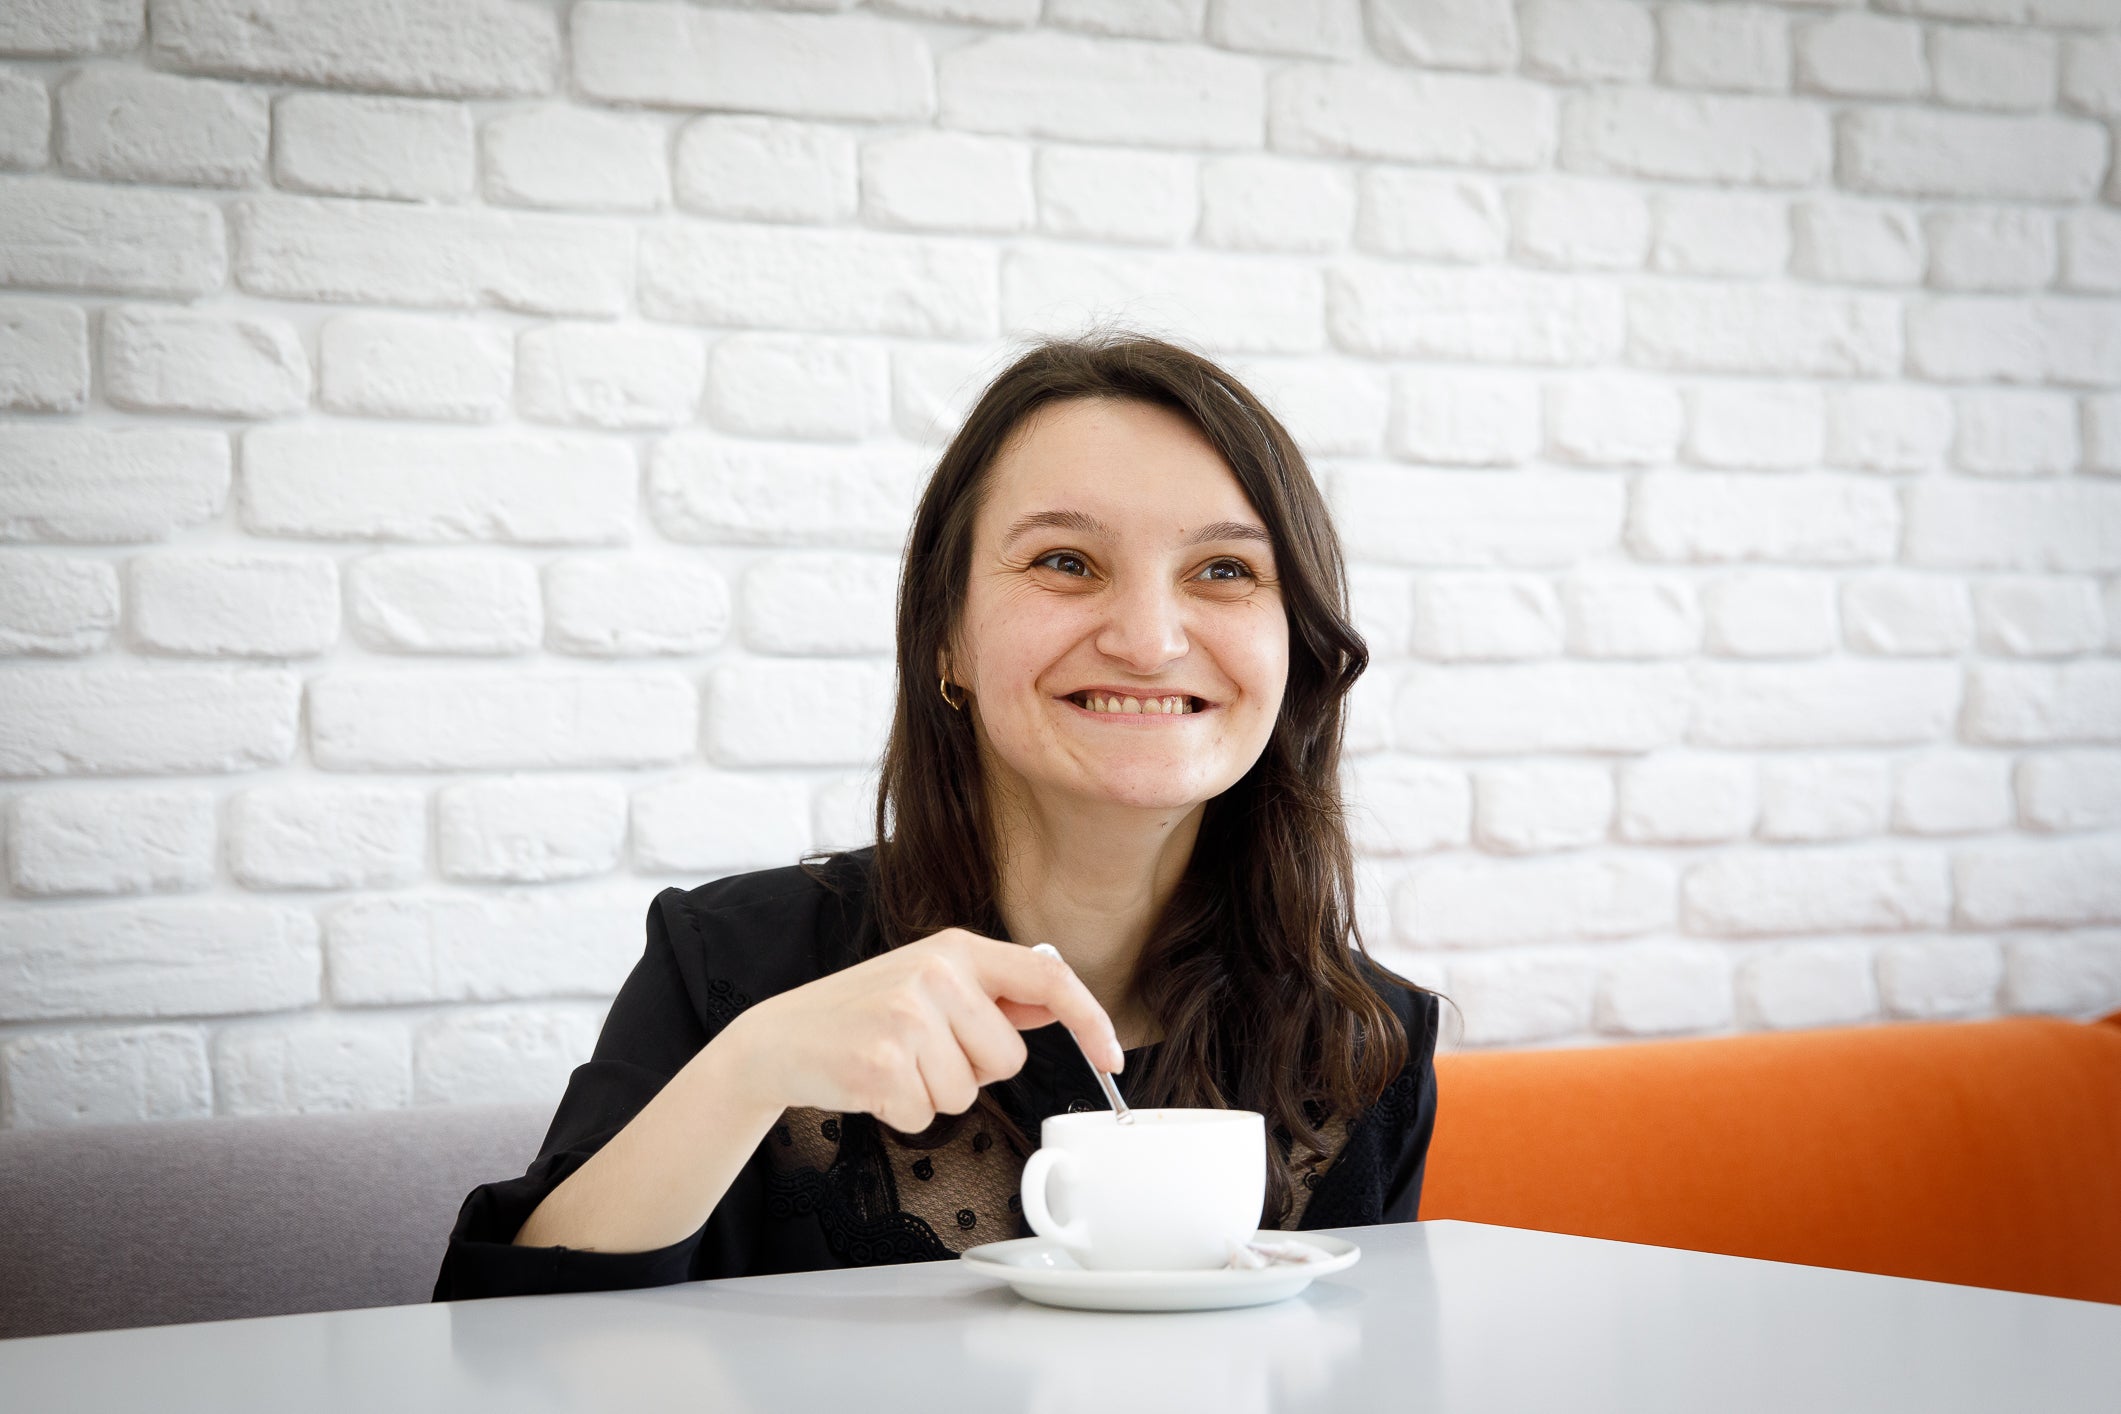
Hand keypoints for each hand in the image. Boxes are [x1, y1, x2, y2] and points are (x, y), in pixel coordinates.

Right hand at [718, 928, 1123, 1135]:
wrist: (780, 1039)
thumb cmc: (861, 1015)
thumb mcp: (929, 984)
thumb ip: (993, 995)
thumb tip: (1057, 1005)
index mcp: (957, 948)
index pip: (1049, 977)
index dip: (1090, 1019)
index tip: (1113, 1057)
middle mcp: (936, 971)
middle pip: (1009, 1058)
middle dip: (972, 1071)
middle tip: (921, 1052)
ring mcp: (907, 1015)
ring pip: (969, 1094)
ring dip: (934, 1094)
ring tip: (893, 1065)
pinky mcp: (881, 1061)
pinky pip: (926, 1115)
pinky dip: (901, 1113)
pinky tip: (873, 1084)